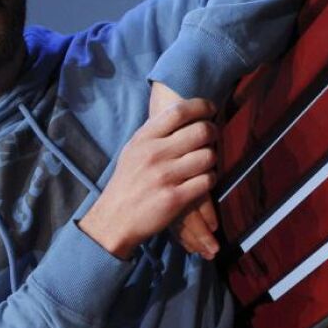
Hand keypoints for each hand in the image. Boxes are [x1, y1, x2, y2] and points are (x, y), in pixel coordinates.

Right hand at [78, 98, 217, 259]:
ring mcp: (165, 177)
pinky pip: (207, 181)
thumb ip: (156, 133)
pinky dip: (210, 180)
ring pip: (208, 156)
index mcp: (144, 139)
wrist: (115, 220)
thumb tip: (185, 113)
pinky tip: (202, 182)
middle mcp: (154, 154)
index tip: (210, 109)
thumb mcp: (133, 150)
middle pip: (200, 131)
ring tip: (205, 164)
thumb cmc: (128, 183)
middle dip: (213, 133)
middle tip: (212, 139)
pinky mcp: (175, 199)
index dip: (201, 106)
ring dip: (212, 160)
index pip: (178, 111)